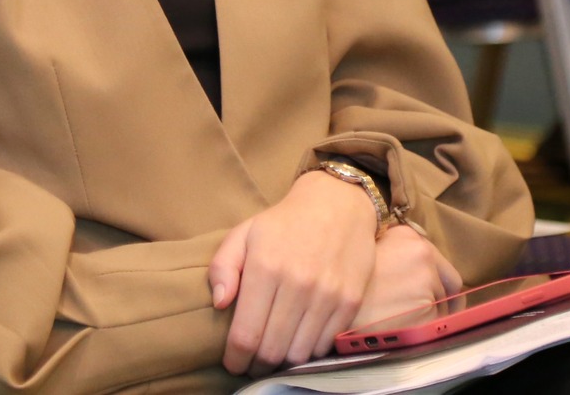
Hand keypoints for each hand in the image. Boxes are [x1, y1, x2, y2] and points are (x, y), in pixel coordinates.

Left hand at [209, 171, 379, 374]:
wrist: (338, 204)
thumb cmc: (283, 223)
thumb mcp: (243, 234)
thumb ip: (222, 267)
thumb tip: (219, 303)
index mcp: (265, 267)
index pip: (246, 334)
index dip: (236, 358)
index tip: (232, 363)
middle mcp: (297, 284)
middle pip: (271, 351)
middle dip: (256, 364)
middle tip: (251, 363)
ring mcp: (327, 295)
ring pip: (298, 354)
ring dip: (283, 360)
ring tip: (274, 352)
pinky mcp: (349, 302)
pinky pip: (324, 345)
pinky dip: (309, 350)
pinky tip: (299, 339)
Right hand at [351, 225, 461, 331]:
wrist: (329, 306)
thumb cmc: (344, 283)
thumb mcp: (368, 253)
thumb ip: (394, 252)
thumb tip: (408, 267)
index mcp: (409, 237)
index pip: (439, 263)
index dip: (438, 281)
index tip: (433, 293)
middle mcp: (423, 254)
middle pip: (446, 285)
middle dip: (437, 299)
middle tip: (421, 313)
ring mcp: (427, 281)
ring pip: (441, 307)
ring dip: (429, 315)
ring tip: (403, 320)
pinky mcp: (428, 309)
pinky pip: (436, 325)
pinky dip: (424, 331)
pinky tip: (403, 329)